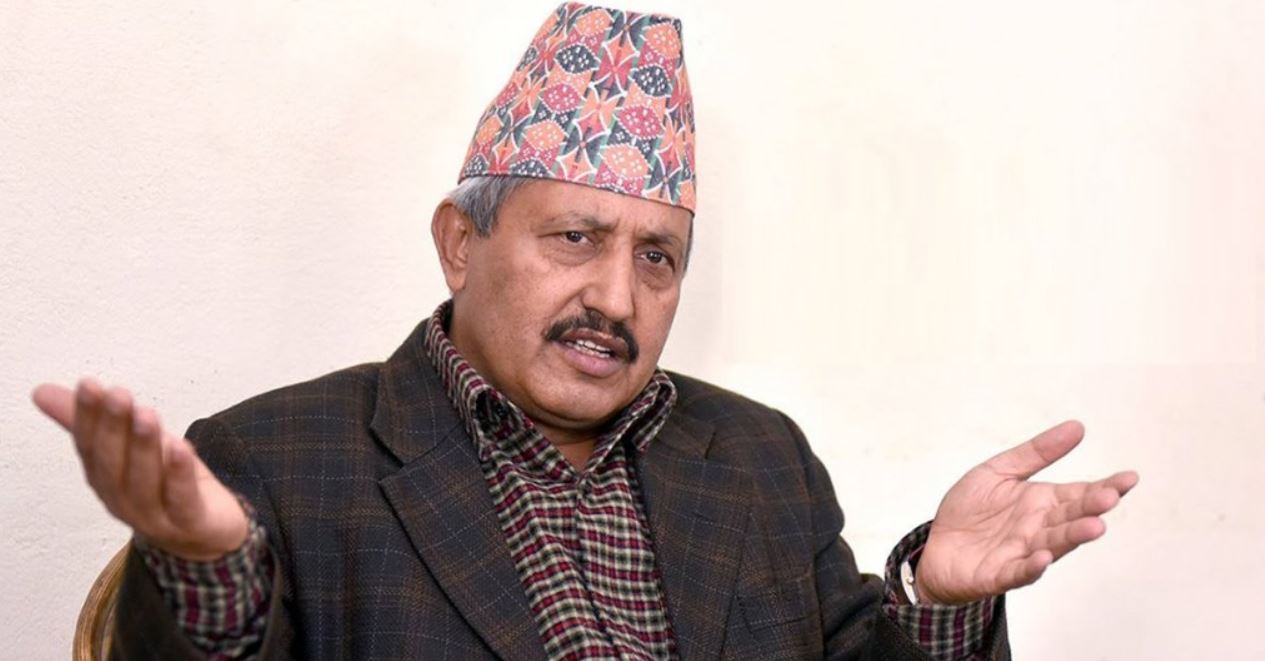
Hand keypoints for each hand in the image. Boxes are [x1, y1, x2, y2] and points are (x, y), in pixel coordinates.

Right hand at [32, 379, 247, 560]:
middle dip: (113, 427)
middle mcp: (122, 499)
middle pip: (112, 464)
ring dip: (143, 446)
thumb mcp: (132, 445)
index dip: (87, 417)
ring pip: (143, 481)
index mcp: (104, 478)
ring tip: (146, 413)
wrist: (206, 532)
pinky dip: (179, 473)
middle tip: (118, 394)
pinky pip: (180, 498)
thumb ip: (93, 420)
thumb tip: (41, 391)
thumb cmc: (164, 482)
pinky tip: (181, 446)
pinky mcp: (188, 522)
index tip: (89, 385)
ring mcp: (153, 515)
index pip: (89, 446)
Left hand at [914, 420, 1137, 603]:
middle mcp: (1040, 527)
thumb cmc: (970, 511)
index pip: (1080, 493)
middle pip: (1072, 517)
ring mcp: (1023, 552)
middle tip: (1109, 498)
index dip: (1106, 486)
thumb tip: (1077, 427)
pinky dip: (1033, 567)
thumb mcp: (998, 472)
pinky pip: (1020, 571)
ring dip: (1073, 536)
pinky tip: (1044, 558)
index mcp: (1042, 502)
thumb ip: (1036, 453)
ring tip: (1094, 526)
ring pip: (1054, 544)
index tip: (1129, 478)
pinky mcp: (1002, 574)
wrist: (936, 547)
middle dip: (1091, 509)